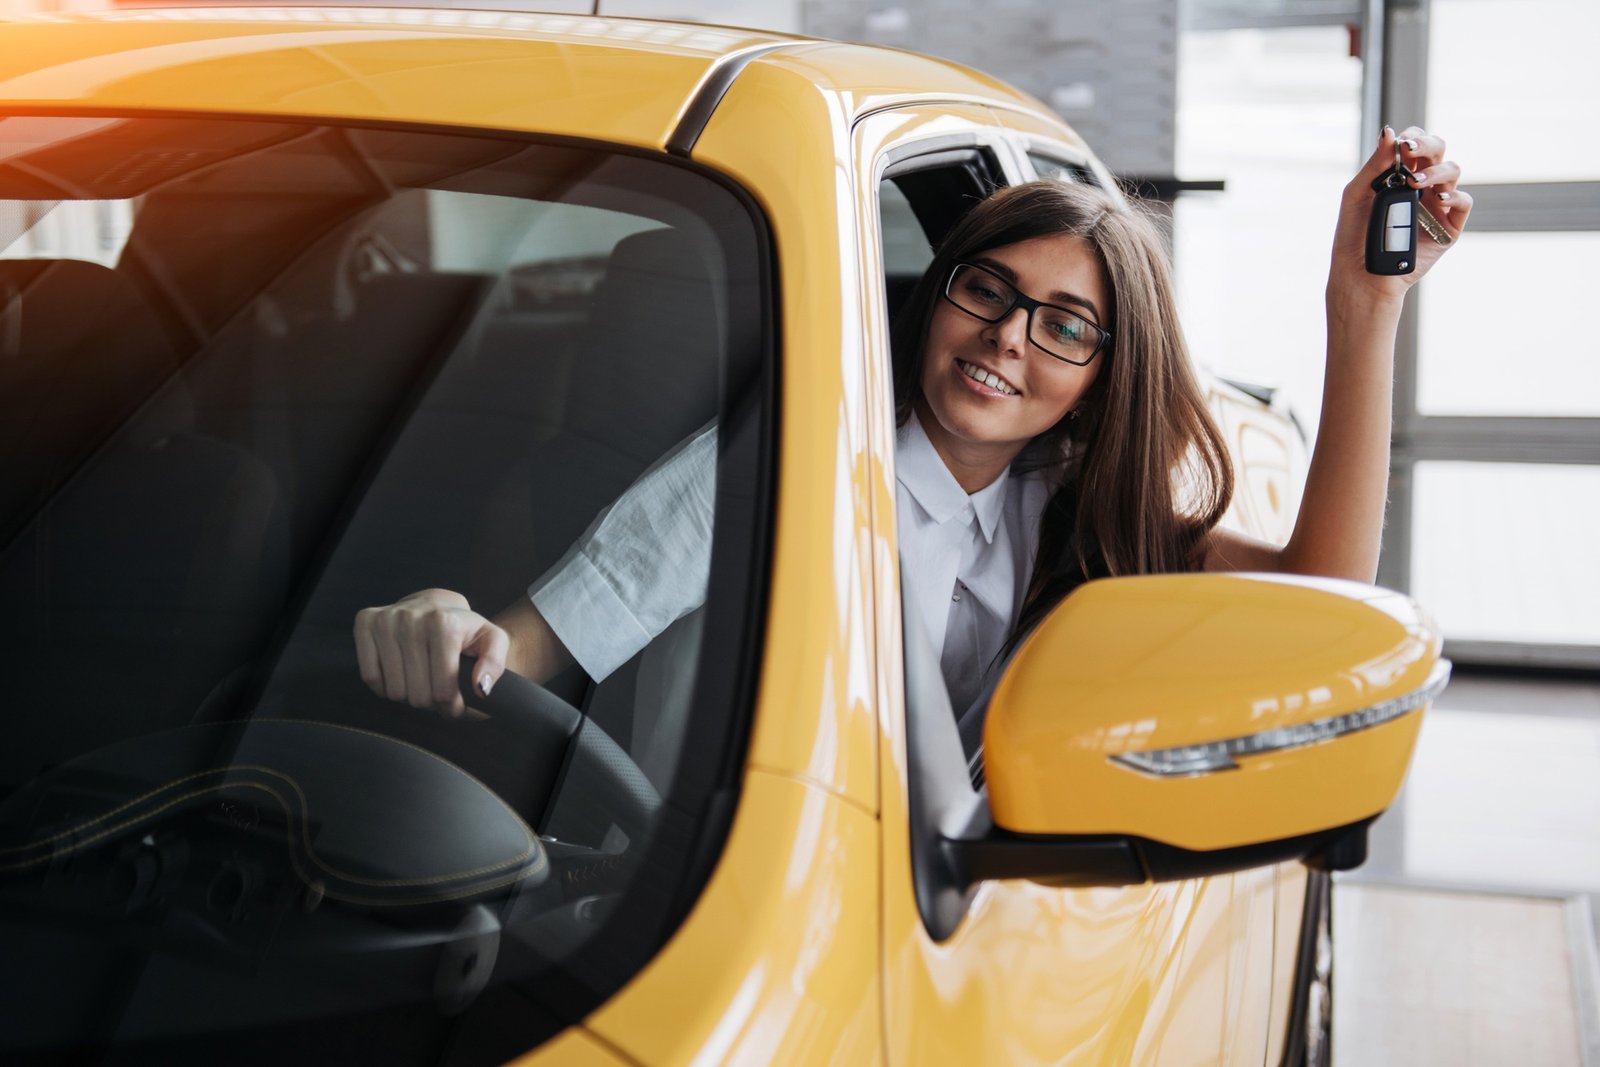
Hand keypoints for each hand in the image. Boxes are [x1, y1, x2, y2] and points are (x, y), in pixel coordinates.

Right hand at [354, 589, 507, 718]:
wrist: (437, 604)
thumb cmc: (466, 630)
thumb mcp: (493, 642)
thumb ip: (495, 664)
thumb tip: (480, 688)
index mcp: (444, 623)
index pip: (442, 691)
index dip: (452, 706)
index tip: (456, 703)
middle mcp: (411, 618)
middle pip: (417, 695)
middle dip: (430, 702)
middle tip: (437, 690)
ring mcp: (386, 619)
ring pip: (394, 691)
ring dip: (409, 696)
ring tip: (422, 681)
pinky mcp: (365, 622)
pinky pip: (370, 677)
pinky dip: (386, 686)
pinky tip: (401, 675)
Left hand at [1330, 125, 1470, 298]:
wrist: (1360, 273)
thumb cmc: (1354, 234)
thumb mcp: (1358, 195)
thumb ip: (1376, 164)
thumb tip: (1389, 132)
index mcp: (1400, 174)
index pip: (1415, 143)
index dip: (1413, 137)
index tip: (1402, 143)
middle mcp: (1422, 184)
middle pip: (1438, 150)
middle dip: (1427, 145)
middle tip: (1411, 151)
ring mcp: (1437, 203)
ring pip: (1452, 171)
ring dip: (1435, 171)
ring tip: (1415, 183)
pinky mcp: (1448, 226)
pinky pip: (1463, 202)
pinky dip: (1454, 195)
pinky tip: (1438, 197)